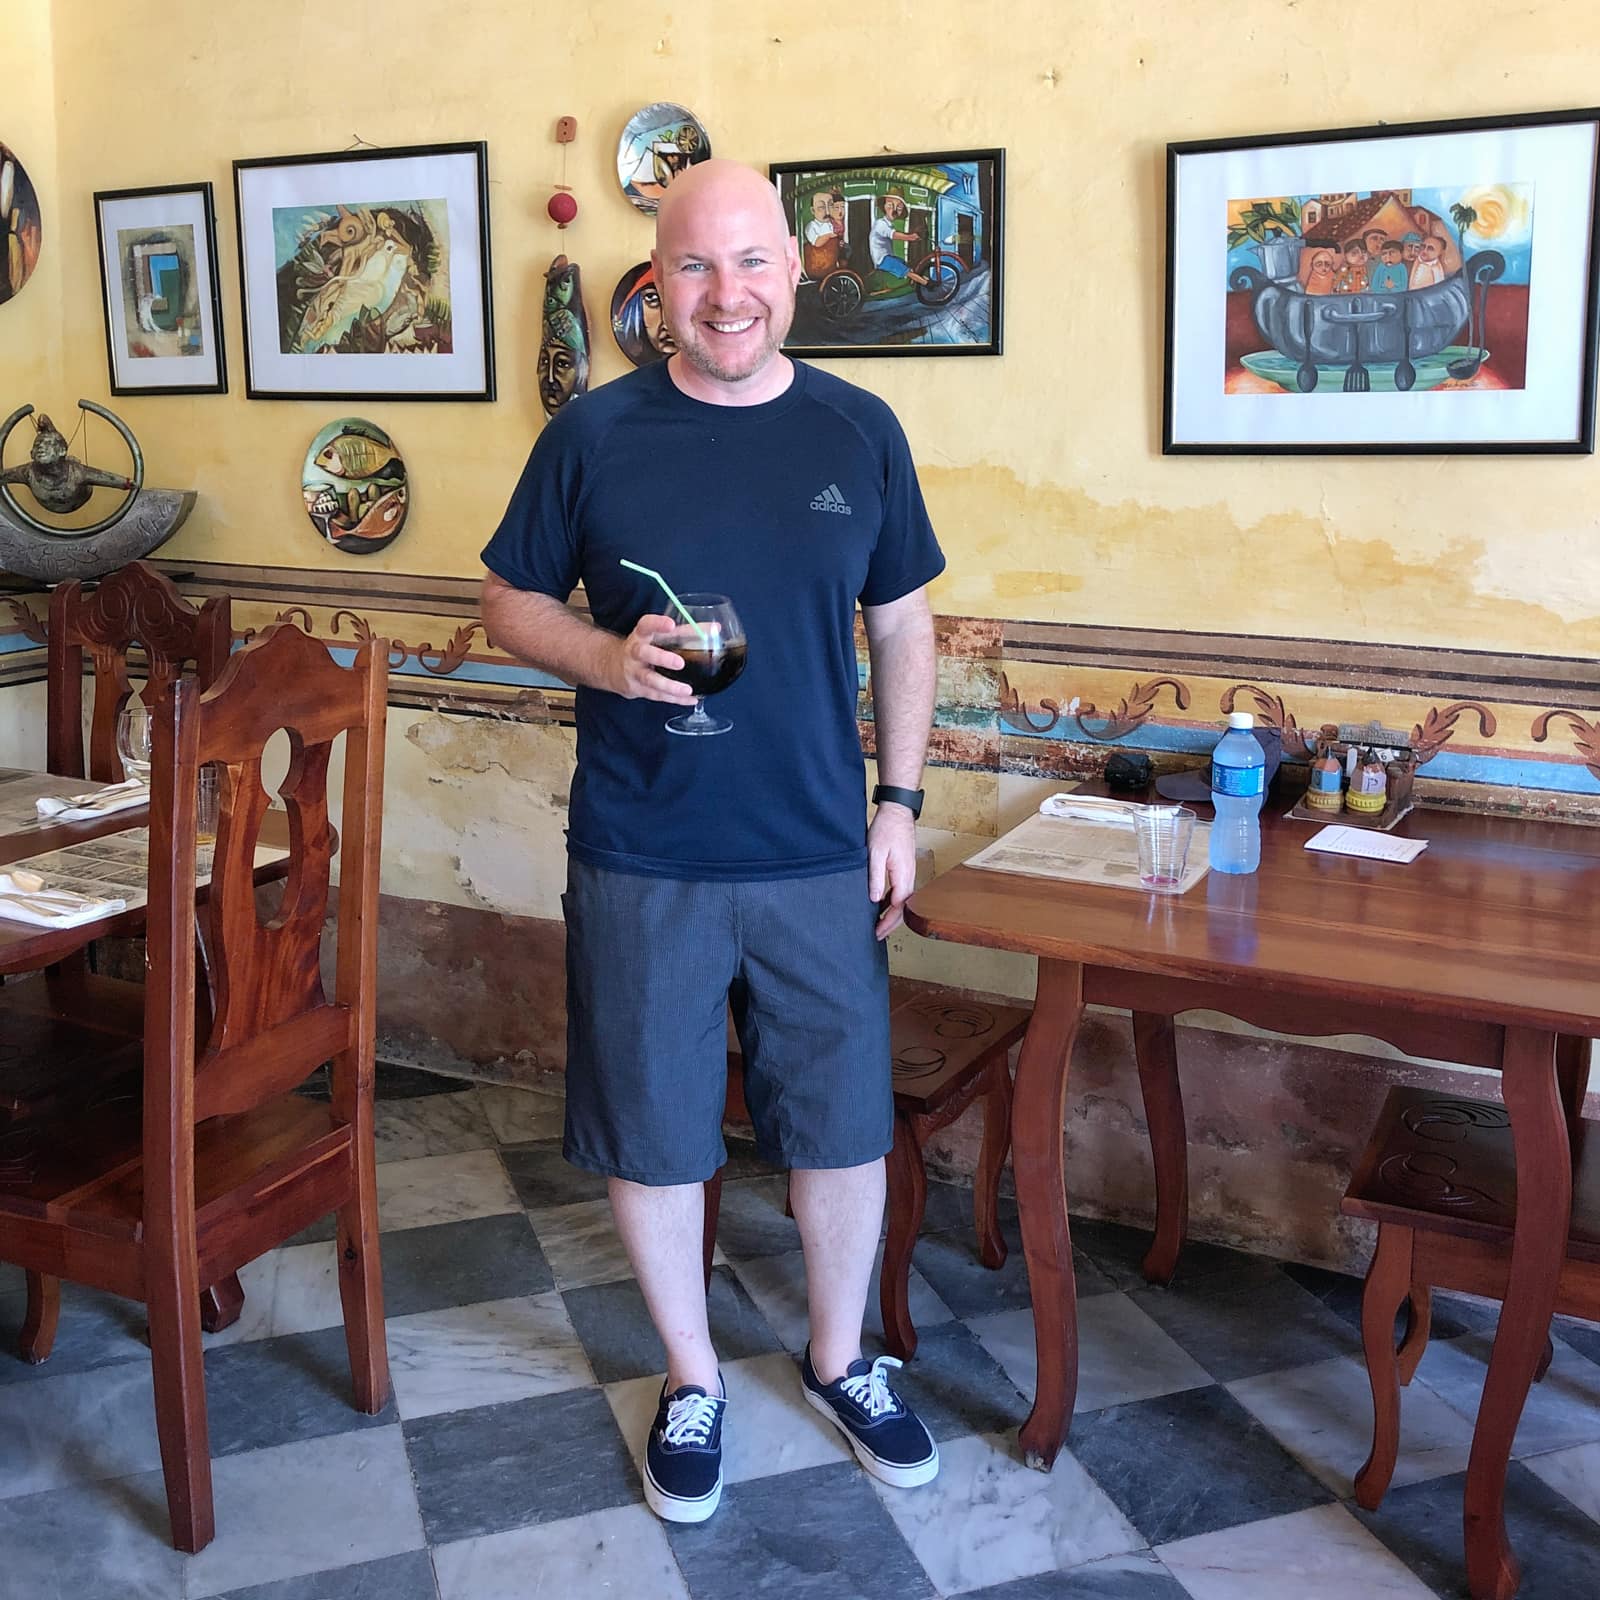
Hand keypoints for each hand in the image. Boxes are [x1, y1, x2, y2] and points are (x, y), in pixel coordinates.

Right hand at [609, 613, 694, 702]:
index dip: (657, 624)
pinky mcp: (638, 688)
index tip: (671, 625)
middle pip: (644, 653)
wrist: (614, 667)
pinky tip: (690, 699)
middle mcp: (635, 652)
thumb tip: (715, 629)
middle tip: (680, 663)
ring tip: (687, 689)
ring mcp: (634, 672)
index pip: (646, 625)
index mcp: (641, 635)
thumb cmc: (644, 648)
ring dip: (669, 686)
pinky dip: (674, 699)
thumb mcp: (657, 636)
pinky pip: (657, 695)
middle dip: (661, 658)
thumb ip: (685, 632)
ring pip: (650, 679)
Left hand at [868, 802, 917, 939]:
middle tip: (877, 934)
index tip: (876, 932)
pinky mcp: (905, 868)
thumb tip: (875, 900)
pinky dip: (892, 901)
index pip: (899, 907)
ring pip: (903, 900)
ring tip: (878, 922)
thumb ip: (875, 878)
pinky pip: (900, 890)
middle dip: (891, 923)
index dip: (888, 922)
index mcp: (903, 875)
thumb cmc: (886, 829)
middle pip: (903, 907)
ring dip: (892, 913)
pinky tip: (881, 904)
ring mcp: (909, 872)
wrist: (897, 812)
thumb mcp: (875, 854)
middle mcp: (910, 876)